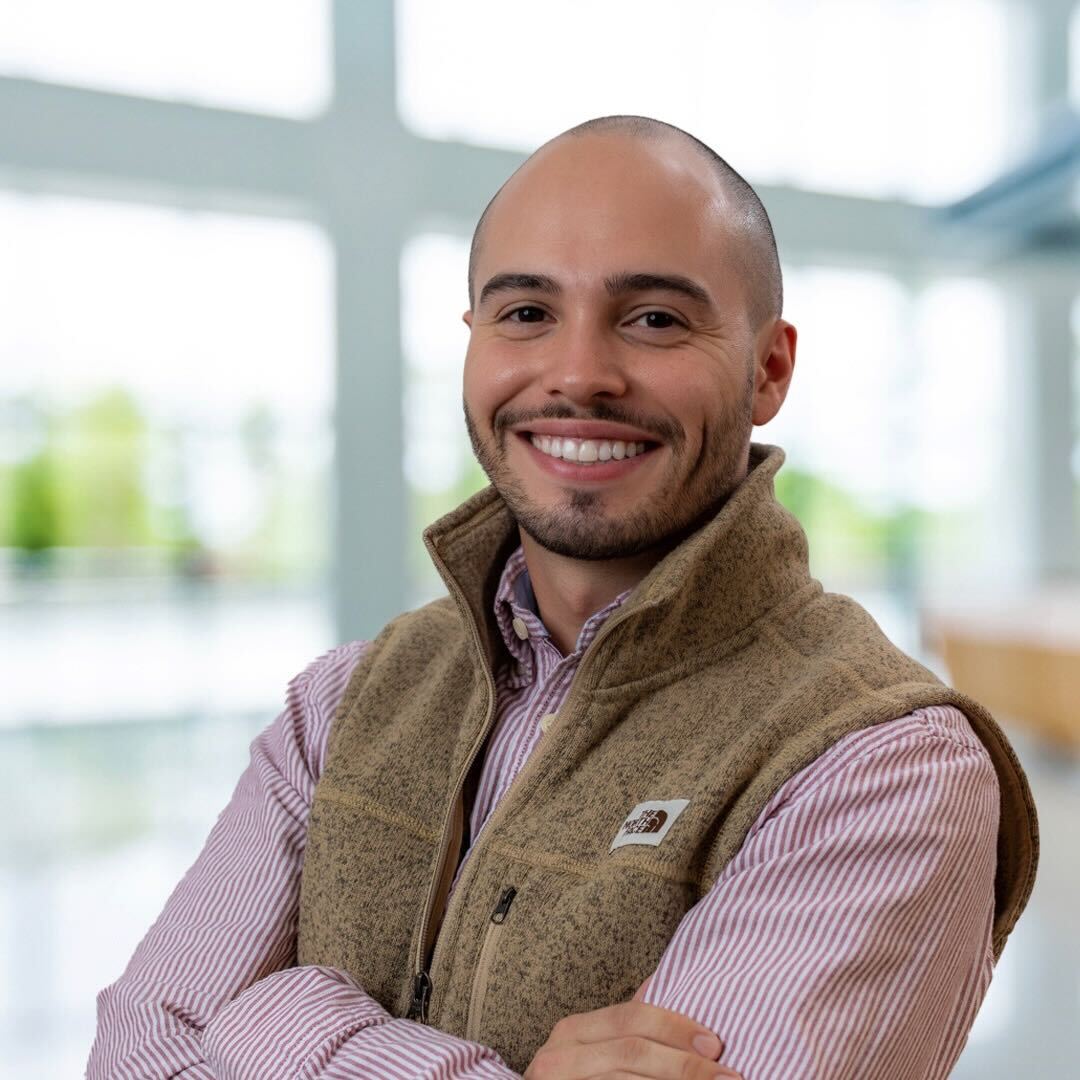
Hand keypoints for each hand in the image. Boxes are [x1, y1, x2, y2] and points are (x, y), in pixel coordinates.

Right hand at [523, 974, 742, 1078]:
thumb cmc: (576, 1079)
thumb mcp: (595, 1047)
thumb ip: (627, 1024)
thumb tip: (665, 985)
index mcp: (573, 1031)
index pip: (630, 1018)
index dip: (675, 1027)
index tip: (716, 1042)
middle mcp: (560, 1057)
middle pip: (633, 1052)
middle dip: (686, 1065)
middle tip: (729, 1076)